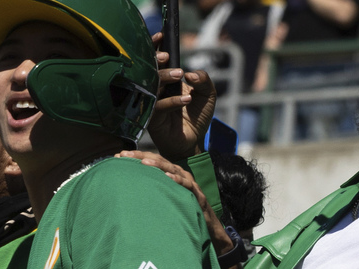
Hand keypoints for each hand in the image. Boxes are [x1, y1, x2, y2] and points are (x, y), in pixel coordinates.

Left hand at [117, 149, 231, 251]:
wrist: (204, 223)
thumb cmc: (179, 210)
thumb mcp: (161, 198)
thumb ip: (149, 191)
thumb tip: (125, 191)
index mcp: (169, 174)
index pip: (151, 161)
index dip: (136, 157)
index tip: (118, 156)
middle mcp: (178, 174)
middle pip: (159, 161)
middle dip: (142, 157)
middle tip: (125, 155)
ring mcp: (188, 182)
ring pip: (172, 169)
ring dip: (158, 165)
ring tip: (144, 163)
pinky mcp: (196, 193)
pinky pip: (186, 185)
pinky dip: (177, 180)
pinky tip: (167, 177)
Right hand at [147, 47, 216, 161]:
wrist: (193, 141)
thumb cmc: (197, 116)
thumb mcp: (208, 94)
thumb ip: (203, 80)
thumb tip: (190, 74)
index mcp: (167, 83)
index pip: (158, 63)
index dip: (156, 49)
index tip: (160, 37)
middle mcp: (157, 92)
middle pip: (150, 73)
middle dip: (157, 63)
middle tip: (167, 58)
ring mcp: (152, 106)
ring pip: (151, 88)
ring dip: (164, 78)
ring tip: (180, 75)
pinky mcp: (152, 120)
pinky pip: (158, 107)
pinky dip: (172, 101)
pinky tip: (186, 99)